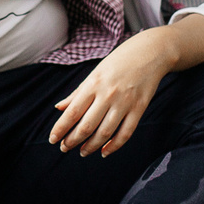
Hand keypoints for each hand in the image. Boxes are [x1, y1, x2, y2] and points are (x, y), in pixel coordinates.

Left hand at [47, 32, 179, 157]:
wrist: (151, 52)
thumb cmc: (119, 61)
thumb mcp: (95, 73)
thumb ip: (77, 92)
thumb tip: (59, 108)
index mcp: (93, 84)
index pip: (72, 112)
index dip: (60, 129)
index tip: (52, 139)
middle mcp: (108, 94)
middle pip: (87, 126)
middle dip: (72, 141)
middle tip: (64, 148)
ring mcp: (125, 102)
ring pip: (105, 133)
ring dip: (91, 146)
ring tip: (82, 152)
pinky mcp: (139, 108)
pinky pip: (125, 133)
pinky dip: (114, 146)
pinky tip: (104, 151)